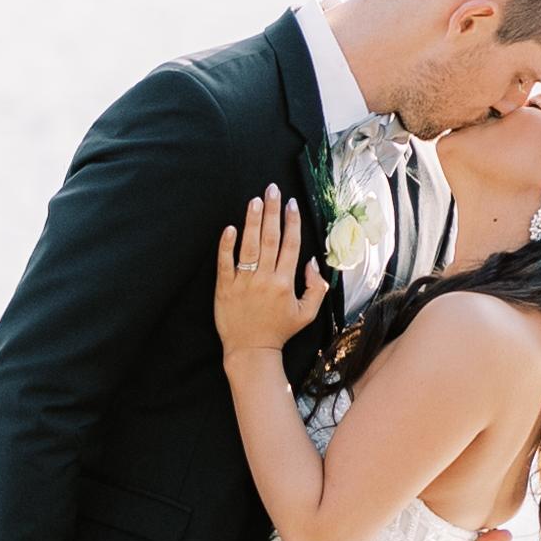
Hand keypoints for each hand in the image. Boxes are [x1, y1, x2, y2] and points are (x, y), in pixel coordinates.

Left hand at [215, 182, 316, 365]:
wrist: (251, 351)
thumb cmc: (279, 331)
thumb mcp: (307, 313)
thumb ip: (315, 287)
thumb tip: (311, 262)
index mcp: (285, 282)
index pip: (290, 245)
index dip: (292, 222)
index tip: (291, 203)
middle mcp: (265, 278)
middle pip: (270, 238)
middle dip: (272, 211)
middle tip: (272, 189)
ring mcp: (243, 282)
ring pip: (249, 245)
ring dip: (252, 221)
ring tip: (255, 200)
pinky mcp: (225, 287)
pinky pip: (225, 262)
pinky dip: (227, 244)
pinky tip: (230, 227)